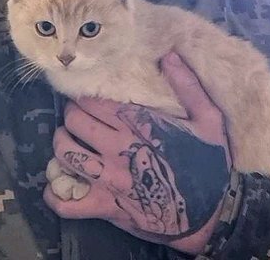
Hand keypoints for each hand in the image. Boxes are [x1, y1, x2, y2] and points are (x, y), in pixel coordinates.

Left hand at [44, 51, 231, 253]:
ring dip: (61, 144)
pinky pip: (70, 203)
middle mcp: (117, 148)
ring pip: (66, 154)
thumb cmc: (209, 163)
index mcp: (137, 124)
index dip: (83, 97)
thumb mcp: (208, 120)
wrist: (214, 214)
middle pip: (74, 122)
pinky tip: (55, 187)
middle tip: (75, 116)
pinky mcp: (108, 206)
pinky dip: (55, 196)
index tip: (84, 97)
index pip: (93, 101)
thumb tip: (169, 55)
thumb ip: (188, 86)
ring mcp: (110, 179)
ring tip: (66, 140)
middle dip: (71, 115)